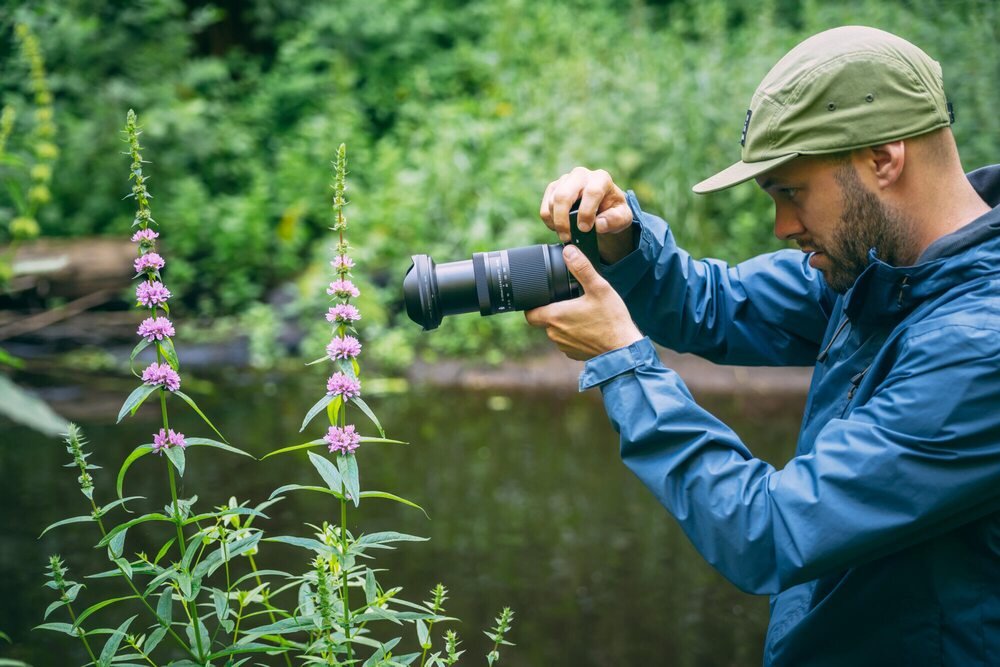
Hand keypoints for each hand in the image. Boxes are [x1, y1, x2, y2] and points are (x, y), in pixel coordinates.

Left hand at [524, 244, 642, 360]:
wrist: (624, 349)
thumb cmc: (611, 320)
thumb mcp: (599, 288)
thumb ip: (582, 268)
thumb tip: (569, 251)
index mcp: (555, 316)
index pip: (529, 313)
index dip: (532, 304)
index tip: (542, 297)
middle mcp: (554, 334)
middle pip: (544, 320)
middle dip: (553, 310)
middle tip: (570, 301)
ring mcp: (563, 346)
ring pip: (556, 331)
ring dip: (564, 323)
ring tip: (582, 314)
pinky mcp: (573, 354)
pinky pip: (567, 341)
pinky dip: (574, 334)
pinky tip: (589, 328)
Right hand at [540, 166, 635, 261]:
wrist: (603, 208)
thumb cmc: (613, 211)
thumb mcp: (623, 218)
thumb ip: (616, 220)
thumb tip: (599, 224)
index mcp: (601, 178)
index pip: (591, 192)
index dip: (586, 213)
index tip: (585, 229)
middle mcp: (581, 175)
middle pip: (564, 195)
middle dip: (563, 220)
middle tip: (567, 237)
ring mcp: (565, 180)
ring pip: (552, 202)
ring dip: (557, 223)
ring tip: (567, 235)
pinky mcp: (553, 189)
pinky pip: (545, 208)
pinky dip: (550, 222)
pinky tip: (560, 228)